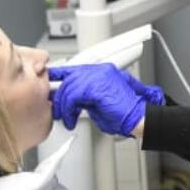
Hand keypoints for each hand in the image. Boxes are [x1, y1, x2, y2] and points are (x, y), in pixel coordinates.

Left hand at [48, 64, 164, 135]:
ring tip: (67, 118)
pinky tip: (71, 119)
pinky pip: (73, 97)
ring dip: (64, 107)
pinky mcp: (97, 87)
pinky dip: (69, 111)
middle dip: (59, 96)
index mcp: (102, 71)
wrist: (139, 118)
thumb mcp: (100, 103)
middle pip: (69, 78)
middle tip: (57, 110)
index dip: (60, 76)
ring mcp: (99, 76)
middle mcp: (100, 71)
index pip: (75, 70)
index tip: (49, 84)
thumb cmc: (125, 114)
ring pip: (69, 88)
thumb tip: (72, 102)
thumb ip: (86, 97)